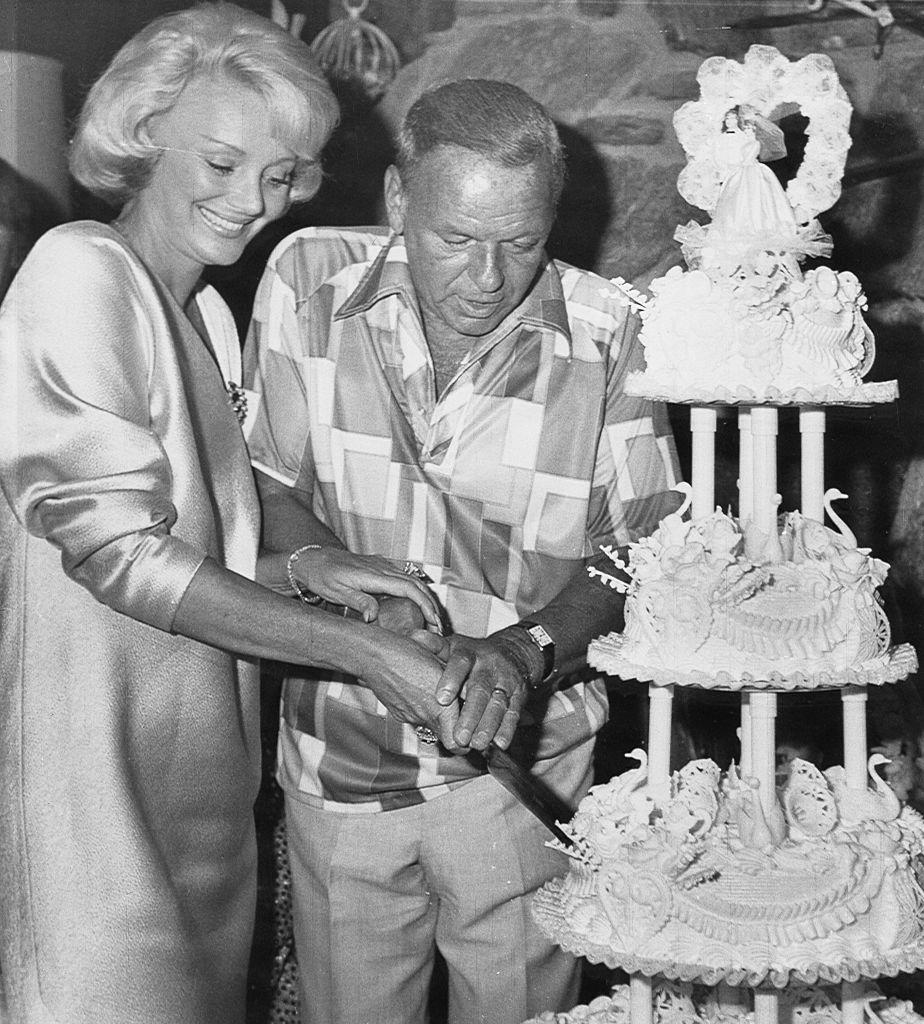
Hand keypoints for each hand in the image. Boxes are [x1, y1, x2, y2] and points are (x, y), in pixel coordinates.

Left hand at [292, 548, 440, 629]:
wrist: (313, 560)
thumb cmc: (323, 577)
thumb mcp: (336, 593)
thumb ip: (358, 602)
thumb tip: (374, 617)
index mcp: (374, 575)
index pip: (408, 588)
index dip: (424, 605)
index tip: (433, 621)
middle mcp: (382, 566)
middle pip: (417, 584)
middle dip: (431, 604)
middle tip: (439, 627)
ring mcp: (382, 564)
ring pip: (413, 579)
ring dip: (426, 598)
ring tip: (433, 618)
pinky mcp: (381, 565)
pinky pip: (405, 576)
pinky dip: (417, 589)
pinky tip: (420, 602)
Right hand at [364, 630, 463, 751]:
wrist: (377, 656)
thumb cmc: (410, 653)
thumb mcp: (443, 664)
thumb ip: (459, 684)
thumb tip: (473, 694)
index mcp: (441, 707)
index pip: (457, 744)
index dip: (467, 744)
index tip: (473, 736)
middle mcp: (426, 717)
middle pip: (447, 740)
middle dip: (456, 734)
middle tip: (463, 723)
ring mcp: (410, 717)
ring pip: (432, 728)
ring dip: (439, 721)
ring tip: (441, 702)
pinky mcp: (399, 714)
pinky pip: (416, 719)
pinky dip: (422, 712)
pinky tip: (421, 694)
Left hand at [412, 631, 532, 751]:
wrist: (513, 652)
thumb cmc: (474, 654)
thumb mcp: (454, 646)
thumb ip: (435, 646)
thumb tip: (414, 637)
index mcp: (469, 653)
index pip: (460, 663)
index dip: (452, 680)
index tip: (441, 699)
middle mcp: (489, 666)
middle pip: (481, 690)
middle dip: (471, 714)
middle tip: (460, 736)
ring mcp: (505, 681)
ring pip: (498, 704)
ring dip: (488, 725)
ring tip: (477, 744)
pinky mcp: (518, 695)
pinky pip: (513, 713)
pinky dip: (507, 729)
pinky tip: (500, 744)